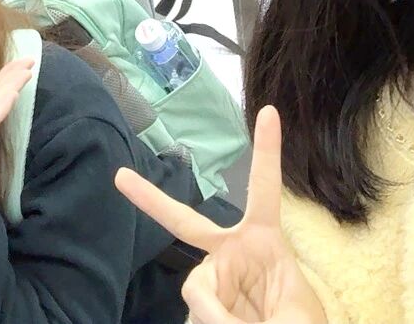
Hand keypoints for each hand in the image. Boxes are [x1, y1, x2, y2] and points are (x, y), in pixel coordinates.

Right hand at [115, 106, 326, 323]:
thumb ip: (246, 308)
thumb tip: (198, 306)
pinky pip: (197, 313)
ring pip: (196, 287)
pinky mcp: (204, 306)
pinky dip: (209, 321)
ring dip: (215, 312)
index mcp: (263, 241)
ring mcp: (214, 279)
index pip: (263, 189)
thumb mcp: (292, 316)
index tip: (267, 110)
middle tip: (121, 177)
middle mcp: (231, 253)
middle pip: (186, 222)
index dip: (267, 150)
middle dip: (151, 199)